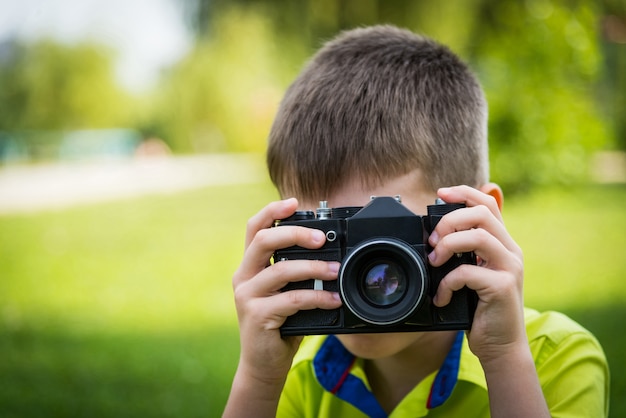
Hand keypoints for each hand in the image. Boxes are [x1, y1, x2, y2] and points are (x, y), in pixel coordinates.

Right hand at [231, 198, 341, 385]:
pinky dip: (317, 297)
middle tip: (322, 239)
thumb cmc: (279, 325)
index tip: (295, 202)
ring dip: (313, 268)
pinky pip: (292, 299)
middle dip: (296, 233)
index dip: (272, 211)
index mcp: (250, 266)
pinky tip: (333, 300)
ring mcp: (247, 296)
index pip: (255, 229)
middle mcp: (244, 277)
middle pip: (264, 241)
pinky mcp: (257, 316)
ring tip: (336, 272)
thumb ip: (295, 273)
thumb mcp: (285, 292)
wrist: (263, 365)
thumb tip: (328, 254)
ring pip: (280, 270)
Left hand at [427, 185, 525, 363]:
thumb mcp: (472, 275)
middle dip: (449, 221)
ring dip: (447, 246)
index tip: (440, 193)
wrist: (501, 347)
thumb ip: (463, 254)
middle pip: (481, 214)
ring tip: (434, 263)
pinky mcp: (502, 287)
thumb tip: (435, 235)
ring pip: (477, 237)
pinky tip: (442, 296)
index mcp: (502, 244)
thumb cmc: (481, 310)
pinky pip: (467, 272)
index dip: (464, 192)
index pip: (488, 204)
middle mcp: (510, 251)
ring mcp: (510, 268)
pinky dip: (447, 282)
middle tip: (433, 241)